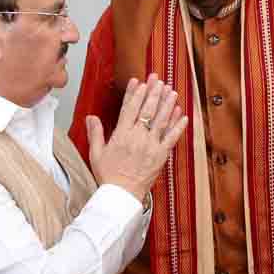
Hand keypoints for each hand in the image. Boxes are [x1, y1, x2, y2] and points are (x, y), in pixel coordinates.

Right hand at [85, 74, 188, 201]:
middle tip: (158, 79)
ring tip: (171, 90)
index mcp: (121, 135)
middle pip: (147, 110)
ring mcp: (151, 146)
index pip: (129, 108)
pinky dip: (178, 125)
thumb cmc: (109, 176)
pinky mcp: (161, 155)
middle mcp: (137, 137)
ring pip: (161, 120)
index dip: (135, 93)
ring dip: (167, 104)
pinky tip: (182, 114)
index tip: (139, 81)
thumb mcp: (96, 153)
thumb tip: (91, 117)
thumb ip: (95, 133)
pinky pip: (172, 137)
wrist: (121, 195)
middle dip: (153, 92)